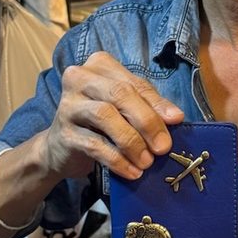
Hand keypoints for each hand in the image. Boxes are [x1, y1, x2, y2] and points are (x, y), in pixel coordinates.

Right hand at [43, 51, 182, 181]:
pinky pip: (94, 144)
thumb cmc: (99, 123)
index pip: (134, 83)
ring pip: (105, 116)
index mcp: (100, 65)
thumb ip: (149, 107)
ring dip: (132, 142)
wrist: (60, 149)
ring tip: (147, 162)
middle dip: (146, 121)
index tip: (177, 121)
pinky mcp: (63, 132)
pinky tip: (132, 172)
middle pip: (120, 94)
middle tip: (163, 147)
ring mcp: (68, 104)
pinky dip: (117, 160)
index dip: (157, 103)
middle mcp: (80, 77)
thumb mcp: (125, 109)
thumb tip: (176, 117)